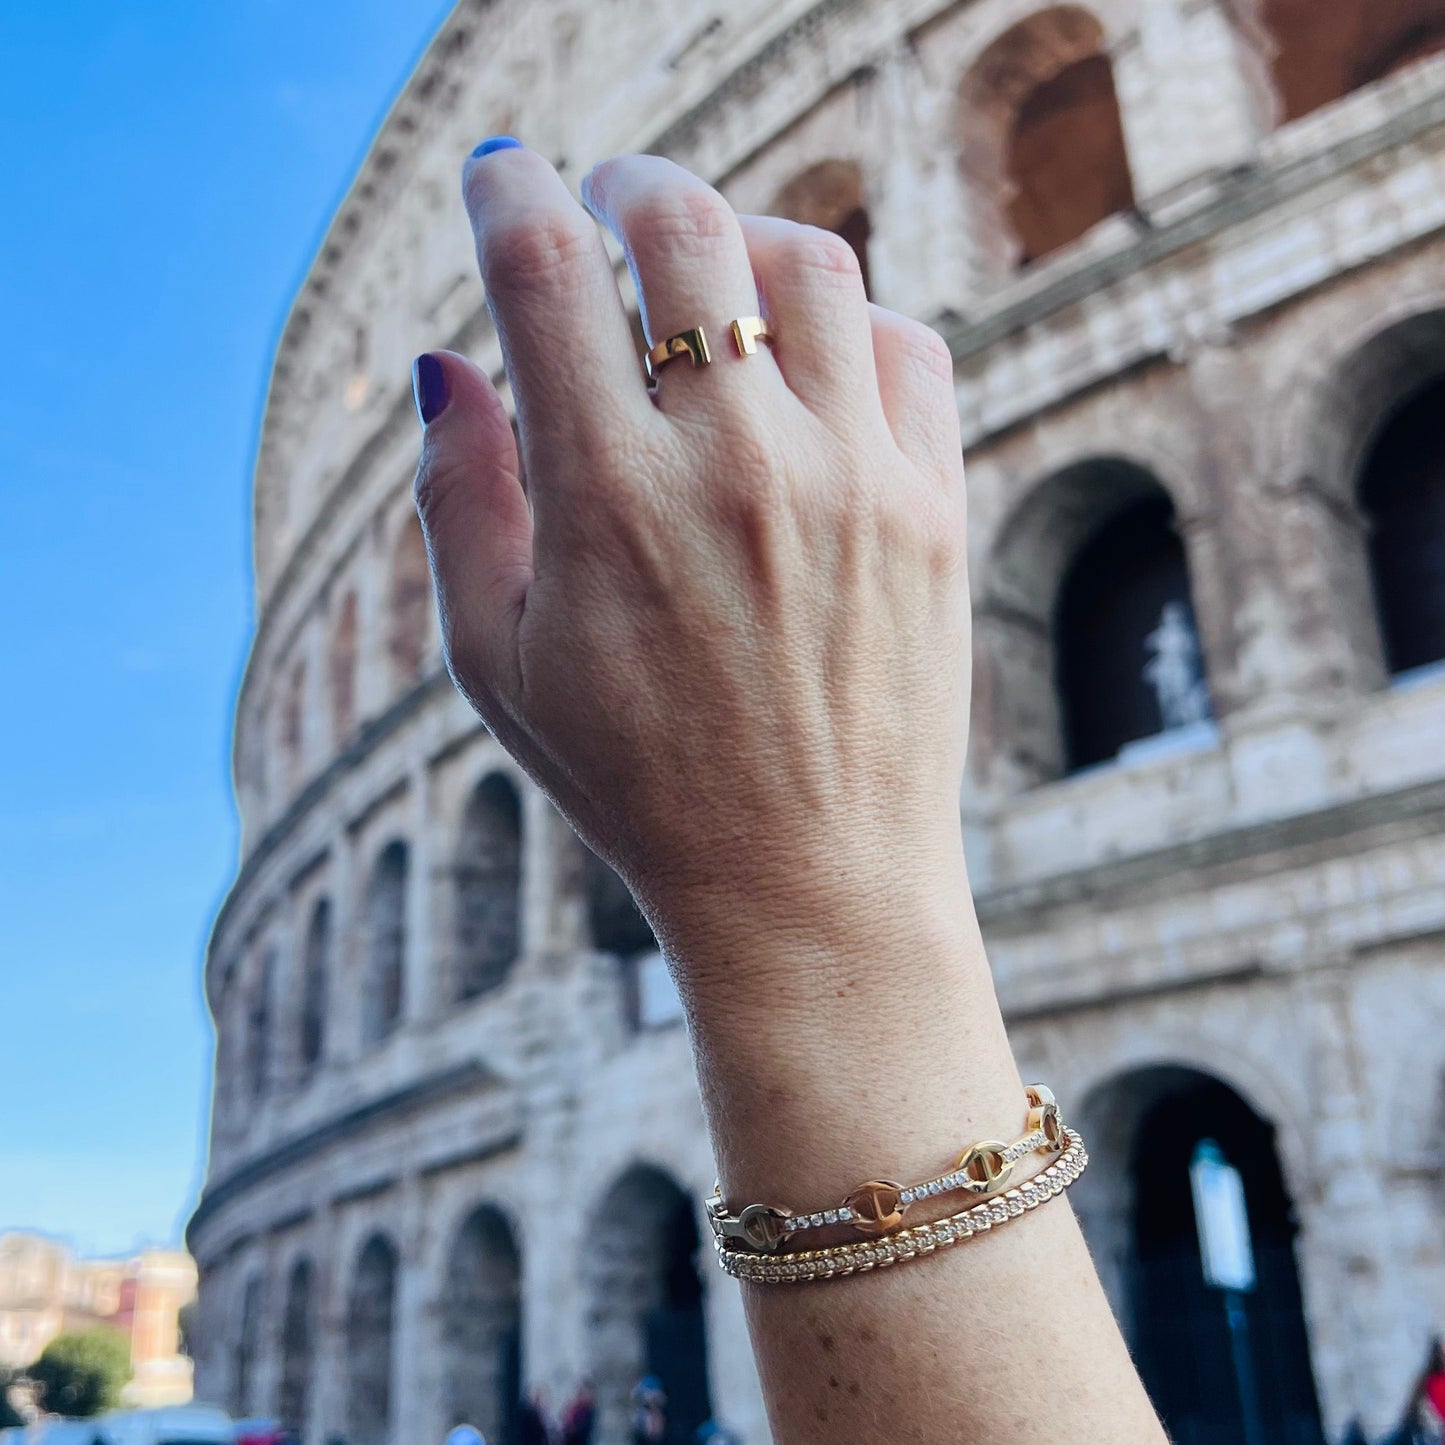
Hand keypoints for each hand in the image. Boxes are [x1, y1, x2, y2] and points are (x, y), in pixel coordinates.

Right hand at [413, 147, 970, 998]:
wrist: (809, 885)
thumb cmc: (637, 784)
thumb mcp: (495, 666)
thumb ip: (458, 500)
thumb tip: (444, 363)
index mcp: (607, 502)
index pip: (544, 269)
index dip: (507, 192)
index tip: (501, 180)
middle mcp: (736, 466)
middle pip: (683, 221)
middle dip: (627, 182)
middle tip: (608, 201)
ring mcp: (853, 479)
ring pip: (806, 260)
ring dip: (740, 238)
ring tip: (709, 280)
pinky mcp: (935, 508)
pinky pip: (908, 344)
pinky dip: (849, 322)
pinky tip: (810, 366)